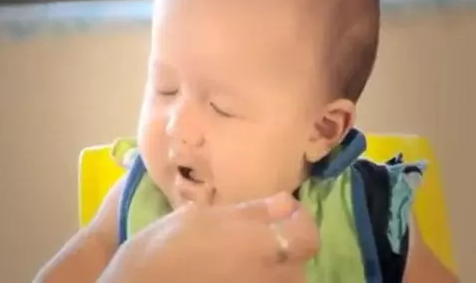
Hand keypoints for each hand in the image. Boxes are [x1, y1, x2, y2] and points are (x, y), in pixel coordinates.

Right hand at [98, 192, 318, 282]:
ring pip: (286, 279)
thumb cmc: (167, 247)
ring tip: (246, 254)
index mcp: (261, 246)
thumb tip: (287, 202)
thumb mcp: (204, 217)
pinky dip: (261, 277)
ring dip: (277, 264)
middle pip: (300, 260)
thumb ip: (252, 212)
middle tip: (261, 232)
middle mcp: (270, 277)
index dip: (300, 220)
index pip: (308, 236)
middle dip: (287, 242)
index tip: (283, 211)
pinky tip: (235, 271)